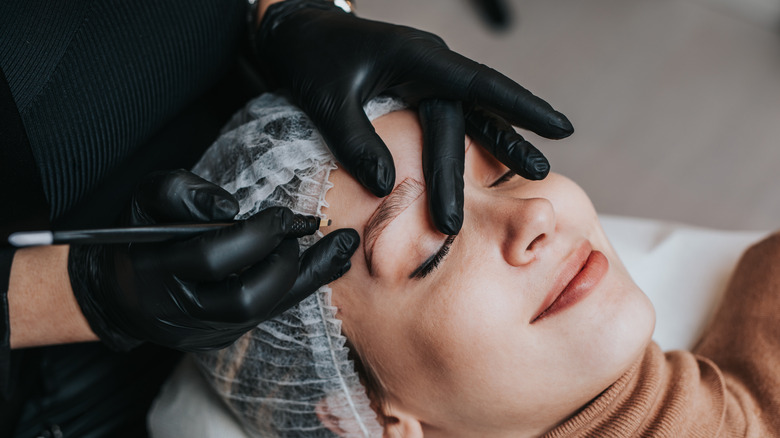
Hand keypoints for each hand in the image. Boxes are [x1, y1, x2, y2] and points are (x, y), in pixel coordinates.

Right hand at [68, 169, 358, 351]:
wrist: (122, 292)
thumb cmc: (138, 238)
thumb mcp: (145, 201)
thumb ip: (181, 193)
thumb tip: (229, 208)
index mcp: (156, 272)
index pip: (213, 257)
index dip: (256, 234)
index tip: (283, 214)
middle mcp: (182, 311)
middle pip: (244, 298)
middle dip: (282, 261)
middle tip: (299, 229)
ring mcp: (206, 330)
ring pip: (264, 312)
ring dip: (305, 276)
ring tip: (334, 246)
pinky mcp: (225, 337)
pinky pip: (272, 314)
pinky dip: (304, 287)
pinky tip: (332, 264)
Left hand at [254, 0, 572, 233]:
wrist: (296, 32)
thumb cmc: (310, 58)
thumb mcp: (327, 98)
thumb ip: (355, 139)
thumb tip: (386, 185)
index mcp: (417, 58)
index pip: (479, 84)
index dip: (521, 108)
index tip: (560, 128)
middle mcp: (430, 67)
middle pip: (459, 122)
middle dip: (460, 173)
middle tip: (458, 222)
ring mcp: (424, 78)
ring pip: (466, 118)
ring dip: (495, 145)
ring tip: (531, 171)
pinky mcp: (413, 89)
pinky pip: (447, 118)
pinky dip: (467, 140)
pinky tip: (486, 160)